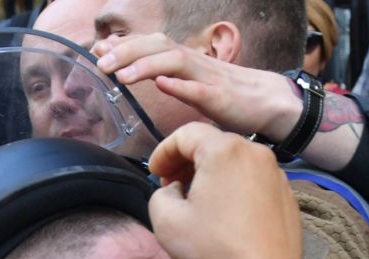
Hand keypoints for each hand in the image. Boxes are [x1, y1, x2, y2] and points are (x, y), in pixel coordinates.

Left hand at [92, 34, 301, 140]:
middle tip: (100, 62)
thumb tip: (129, 66)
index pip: (150, 45)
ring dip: (146, 66)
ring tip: (120, 75)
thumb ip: (162, 72)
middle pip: (157, 47)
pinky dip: (180, 86)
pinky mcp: (223, 98)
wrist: (270, 102)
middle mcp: (195, 63)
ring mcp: (209, 79)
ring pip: (175, 63)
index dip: (123, 44)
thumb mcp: (189, 80)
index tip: (97, 48)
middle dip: (126, 52)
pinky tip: (163, 85)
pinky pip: (200, 90)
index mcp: (185, 60)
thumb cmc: (226, 93)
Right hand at [147, 123, 302, 258]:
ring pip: (234, 162)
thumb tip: (175, 190)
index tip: (154, 175)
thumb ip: (160, 194)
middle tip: (171, 186)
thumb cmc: (212, 248)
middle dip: (186, 162)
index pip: (186, 134)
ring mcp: (276, 174)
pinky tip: (225, 216)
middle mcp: (255, 153)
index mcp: (224, 150)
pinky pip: (253, 180)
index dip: (163, 151)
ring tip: (197, 202)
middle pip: (212, 144)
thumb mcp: (165, 220)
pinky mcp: (287, 195)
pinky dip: (233, 187)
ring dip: (210, 175)